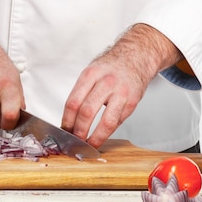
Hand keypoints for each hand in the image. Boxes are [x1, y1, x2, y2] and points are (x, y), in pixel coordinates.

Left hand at [61, 24, 182, 148]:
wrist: (136, 56)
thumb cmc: (111, 66)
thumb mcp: (92, 71)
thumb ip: (81, 92)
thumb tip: (70, 118)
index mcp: (91, 74)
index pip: (73, 102)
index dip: (67, 120)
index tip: (65, 129)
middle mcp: (106, 82)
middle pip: (87, 112)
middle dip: (79, 131)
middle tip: (75, 140)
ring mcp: (121, 93)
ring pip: (106, 122)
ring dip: (96, 137)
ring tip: (89, 144)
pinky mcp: (133, 102)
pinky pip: (118, 121)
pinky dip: (109, 131)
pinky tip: (102, 134)